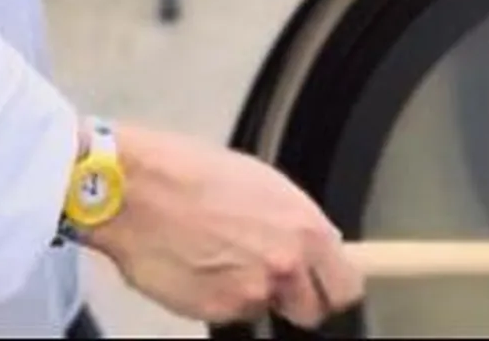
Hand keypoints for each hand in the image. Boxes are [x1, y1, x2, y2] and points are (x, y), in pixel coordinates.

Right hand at [85, 123, 363, 329]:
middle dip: (296, 297)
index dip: (334, 286)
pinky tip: (202, 264)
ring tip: (223, 255)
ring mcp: (250, 293)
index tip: (326, 284)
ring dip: (251, 291)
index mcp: (305, 228)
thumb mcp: (265, 185)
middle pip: (311, 311)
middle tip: (272, 274)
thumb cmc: (197, 174)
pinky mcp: (215, 312)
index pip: (346, 287)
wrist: (143, 191)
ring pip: (264, 308)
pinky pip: (229, 313)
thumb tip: (313, 245)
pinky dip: (219, 296)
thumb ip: (296, 223)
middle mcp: (285, 265)